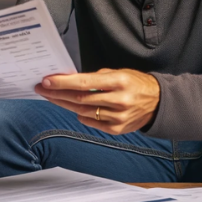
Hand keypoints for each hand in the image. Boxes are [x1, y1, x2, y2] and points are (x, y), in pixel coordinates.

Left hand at [34, 68, 160, 134]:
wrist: (159, 102)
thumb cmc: (136, 83)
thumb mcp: (119, 72)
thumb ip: (97, 77)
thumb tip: (71, 79)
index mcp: (119, 82)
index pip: (84, 83)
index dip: (63, 82)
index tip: (47, 80)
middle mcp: (119, 100)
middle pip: (80, 99)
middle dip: (57, 93)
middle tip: (42, 88)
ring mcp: (118, 117)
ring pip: (83, 112)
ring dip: (64, 104)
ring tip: (51, 97)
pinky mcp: (117, 129)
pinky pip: (92, 122)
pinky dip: (80, 115)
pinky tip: (72, 108)